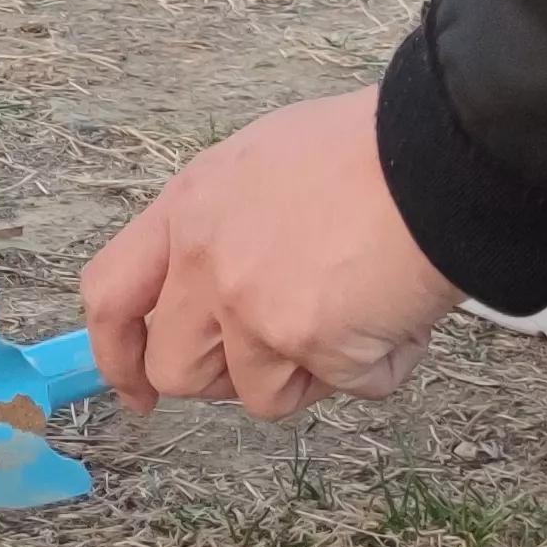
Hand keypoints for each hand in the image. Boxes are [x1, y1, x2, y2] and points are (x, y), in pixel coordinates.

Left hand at [78, 90, 458, 422]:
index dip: (118, 354)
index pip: (110, 295)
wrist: (436, 155)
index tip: (138, 388)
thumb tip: (216, 291)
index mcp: (188, 209)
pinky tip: (403, 314)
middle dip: (227, 379)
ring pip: (258, 396)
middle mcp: (206, 262)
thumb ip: (223, 227)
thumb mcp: (263, 164)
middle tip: (282, 357)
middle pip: (175, 368)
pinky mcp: (310, 343)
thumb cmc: (369, 150)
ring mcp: (252, 308)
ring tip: (361, 316)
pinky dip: (379, 367)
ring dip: (312, 373)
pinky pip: (343, 389)